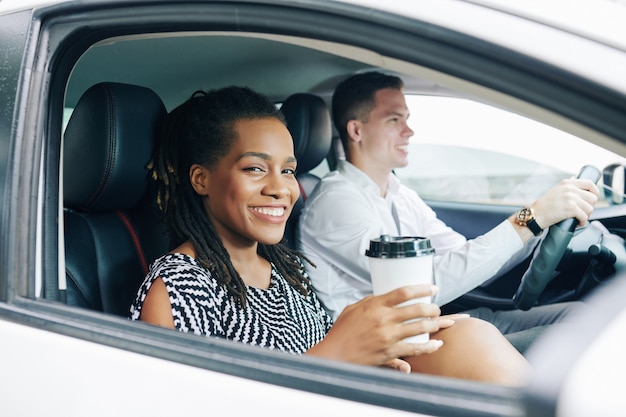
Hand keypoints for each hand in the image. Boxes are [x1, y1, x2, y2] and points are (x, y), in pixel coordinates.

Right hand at [307, 284, 442, 367]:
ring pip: (420, 328)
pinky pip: (416, 349)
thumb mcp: (352, 309)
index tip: (433, 288)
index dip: (423, 288)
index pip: (404, 292)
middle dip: (433, 308)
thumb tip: (384, 297)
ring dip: (435, 324)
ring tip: (440, 322)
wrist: (334, 355)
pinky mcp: (390, 352)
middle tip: (437, 308)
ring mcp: (388, 336)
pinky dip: (429, 347)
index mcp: (375, 305)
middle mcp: (383, 319)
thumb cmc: (341, 332)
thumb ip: (370, 302)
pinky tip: (436, 344)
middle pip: (417, 309)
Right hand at [530, 178, 597, 228]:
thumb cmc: (544, 205)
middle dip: (590, 207)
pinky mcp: (570, 208)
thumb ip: (567, 185)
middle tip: (582, 212)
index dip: (595, 192)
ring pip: (590, 208)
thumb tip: (575, 178)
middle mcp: (570, 189)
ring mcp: (570, 198)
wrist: (535, 214)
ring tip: (578, 218)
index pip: (589, 183)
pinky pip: (584, 216)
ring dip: (586, 216)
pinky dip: (582, 222)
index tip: (592, 199)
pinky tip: (577, 223)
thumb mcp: (556, 190)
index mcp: (567, 183)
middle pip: (592, 198)